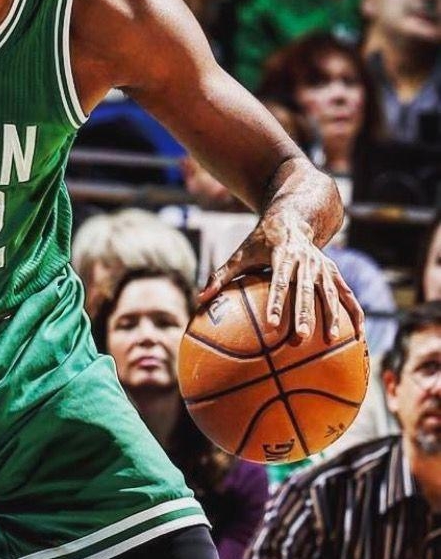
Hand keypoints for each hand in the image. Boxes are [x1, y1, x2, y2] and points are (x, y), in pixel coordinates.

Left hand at [199, 213, 365, 341]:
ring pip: (330, 293)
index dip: (275, 303)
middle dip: (304, 315)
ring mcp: (322, 266)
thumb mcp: (240, 253)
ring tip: (331, 340)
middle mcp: (306, 260)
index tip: (271, 325)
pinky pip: (347, 293)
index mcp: (282, 255)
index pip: (278, 282)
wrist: (293, 218)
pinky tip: (358, 334)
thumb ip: (220, 276)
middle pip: (306, 290)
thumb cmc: (260, 241)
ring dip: (332, 316)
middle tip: (300, 338)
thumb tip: (200, 299)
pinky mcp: (333, 271)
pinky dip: (354, 312)